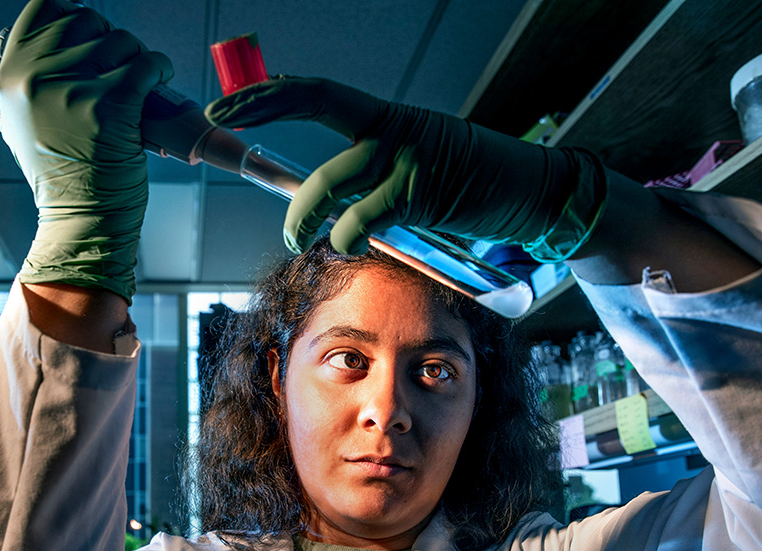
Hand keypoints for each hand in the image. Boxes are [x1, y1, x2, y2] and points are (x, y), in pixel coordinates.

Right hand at [0, 0, 172, 300]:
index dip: (74, 17)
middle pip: (87, 22)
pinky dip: (160, 68)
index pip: (44, 7)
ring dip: (138, 56)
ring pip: (120, 41)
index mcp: (9, 75)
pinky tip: (158, 80)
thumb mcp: (10, 124)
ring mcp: (73, 89)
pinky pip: (147, 63)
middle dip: (110, 41)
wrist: (81, 221)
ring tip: (138, 84)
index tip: (91, 41)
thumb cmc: (56, 175)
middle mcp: (34, 77)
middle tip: (119, 71)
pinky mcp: (111, 104)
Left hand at [204, 76, 604, 260]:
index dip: (271, 95)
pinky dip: (345, 237)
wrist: (533, 194)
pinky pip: (364, 218)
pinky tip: (342, 245)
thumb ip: (375, 177)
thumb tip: (330, 204)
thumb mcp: (418, 169)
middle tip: (228, 130)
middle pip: (318, 116)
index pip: (320, 94)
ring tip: (293, 237)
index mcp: (389, 119)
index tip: (230, 103)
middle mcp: (395, 127)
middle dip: (264, 115)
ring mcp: (409, 156)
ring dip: (303, 214)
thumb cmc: (471, 186)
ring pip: (333, 180)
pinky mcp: (423, 192)